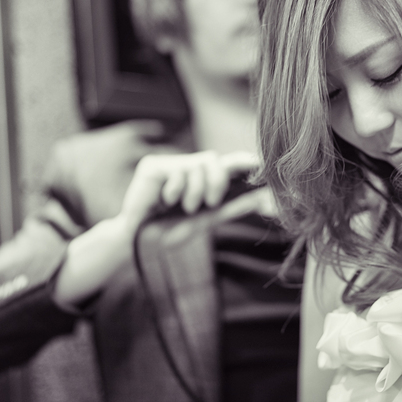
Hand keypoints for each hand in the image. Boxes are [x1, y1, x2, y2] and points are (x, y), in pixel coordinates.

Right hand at [53, 150, 263, 309]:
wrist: (140, 242)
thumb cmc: (172, 232)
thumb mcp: (207, 220)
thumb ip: (233, 207)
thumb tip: (262, 198)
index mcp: (202, 181)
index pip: (225, 164)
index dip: (242, 159)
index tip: (258, 161)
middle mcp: (186, 170)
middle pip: (213, 160)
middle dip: (217, 182)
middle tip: (209, 203)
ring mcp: (168, 165)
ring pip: (197, 164)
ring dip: (194, 191)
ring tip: (183, 206)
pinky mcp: (152, 166)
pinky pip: (176, 171)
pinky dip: (176, 190)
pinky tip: (165, 201)